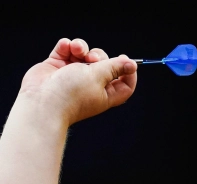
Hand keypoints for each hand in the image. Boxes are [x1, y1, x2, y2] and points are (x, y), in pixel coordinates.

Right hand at [19, 38, 136, 124]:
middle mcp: (90, 85)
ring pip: (85, 54)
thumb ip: (114, 67)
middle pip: (105, 65)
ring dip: (83, 48)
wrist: (41, 102)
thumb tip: (131, 64)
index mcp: (105, 93)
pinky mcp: (57, 67)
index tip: (127, 61)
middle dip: (100, 56)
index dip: (128, 73)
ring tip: (76, 50)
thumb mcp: (98, 77)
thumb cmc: (71, 94)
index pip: (125, 85)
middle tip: (93, 59)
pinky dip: (67, 46)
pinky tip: (66, 47)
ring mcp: (73, 75)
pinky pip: (66, 50)